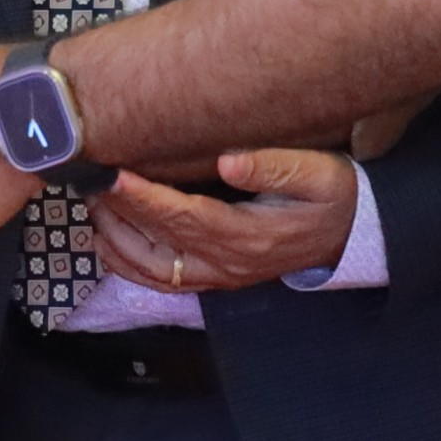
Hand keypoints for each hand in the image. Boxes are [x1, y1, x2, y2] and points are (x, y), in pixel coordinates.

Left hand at [92, 148, 358, 293]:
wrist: (350, 235)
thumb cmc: (332, 198)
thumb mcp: (319, 175)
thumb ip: (274, 168)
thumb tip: (229, 161)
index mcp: (248, 235)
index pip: (184, 217)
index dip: (144, 197)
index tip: (113, 173)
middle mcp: (225, 263)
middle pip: (156, 243)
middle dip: (118, 210)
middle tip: (90, 176)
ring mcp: (216, 275)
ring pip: (149, 268)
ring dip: (115, 236)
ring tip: (93, 201)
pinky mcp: (211, 278)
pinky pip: (158, 280)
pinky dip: (124, 262)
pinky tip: (105, 237)